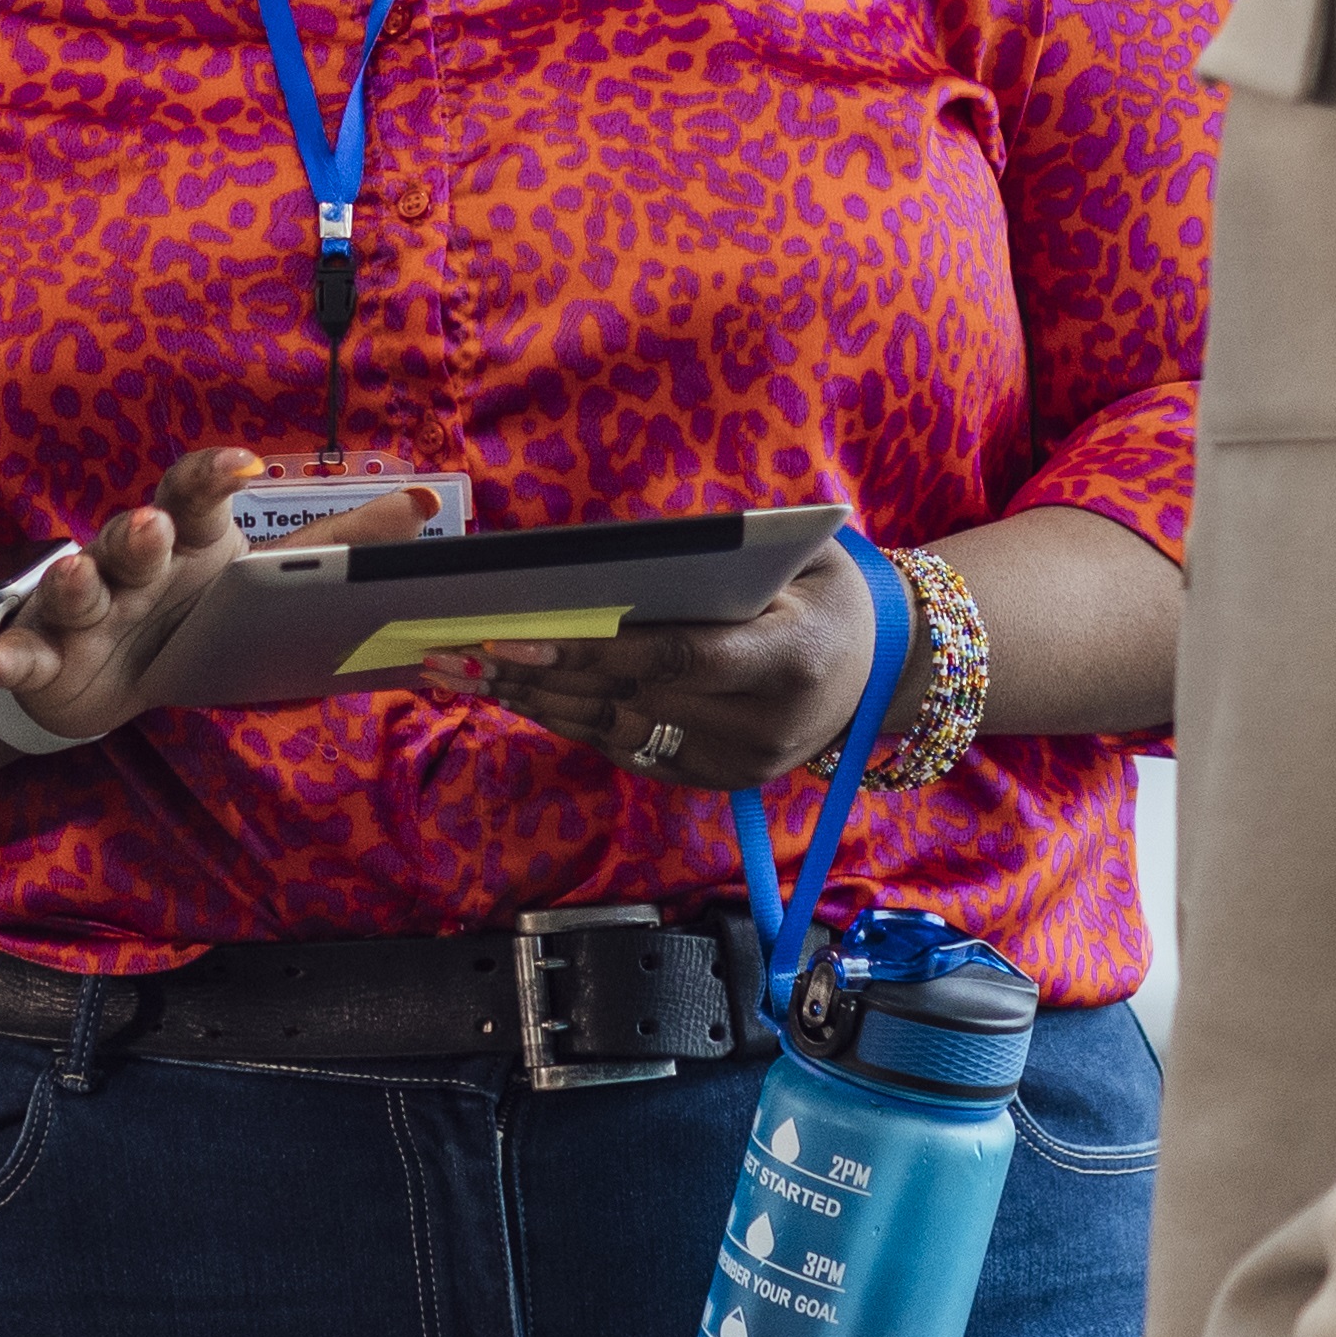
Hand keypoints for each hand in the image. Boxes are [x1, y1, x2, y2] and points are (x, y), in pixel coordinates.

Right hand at [0, 451, 424, 744]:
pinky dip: (9, 657)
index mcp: (186, 542)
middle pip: (130, 538)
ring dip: (71, 581)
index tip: (242, 464)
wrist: (104, 674)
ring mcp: (81, 610)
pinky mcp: (43, 658)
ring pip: (74, 589)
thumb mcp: (260, 576)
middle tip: (151, 524)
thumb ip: (338, 544)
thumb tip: (425, 502)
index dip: (211, 477)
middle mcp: (128, 566)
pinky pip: (24, 654)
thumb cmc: (190, 611)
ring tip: (74, 572)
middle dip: (138, 531)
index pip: (194, 495)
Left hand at [440, 538, 884, 794]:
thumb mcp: (792, 556)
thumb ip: (713, 558)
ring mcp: (740, 764)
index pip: (674, 659)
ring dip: (534, 706)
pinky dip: (566, 723)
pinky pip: (627, 752)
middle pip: (629, 702)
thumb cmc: (820, 590)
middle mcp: (764, 727)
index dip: (590, 651)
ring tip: (463, 675)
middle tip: (456, 653)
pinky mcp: (716, 780)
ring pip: (615, 734)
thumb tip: (599, 558)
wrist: (879, 667)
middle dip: (536, 678)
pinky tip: (514, 697)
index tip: (514, 637)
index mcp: (786, 659)